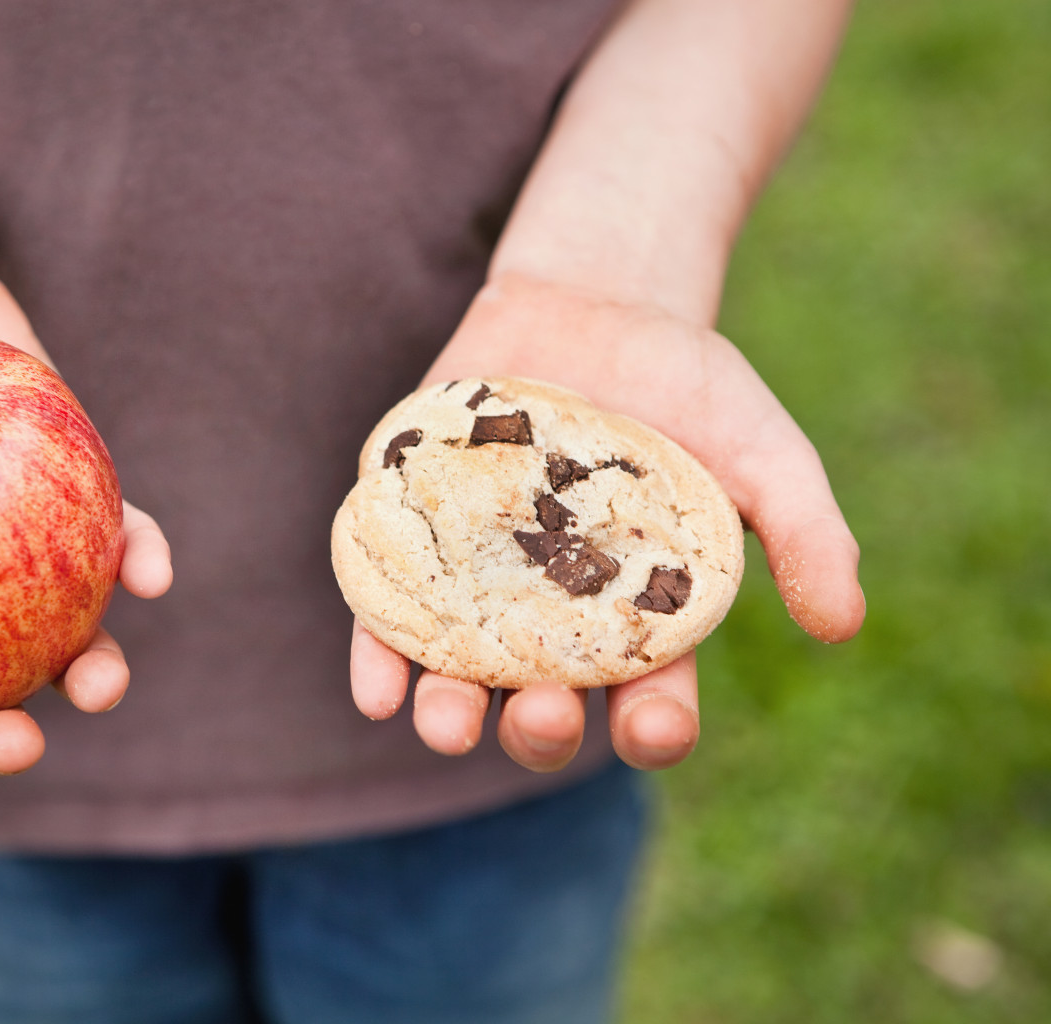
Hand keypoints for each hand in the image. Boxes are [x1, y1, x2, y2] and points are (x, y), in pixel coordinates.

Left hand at [350, 274, 864, 770]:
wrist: (592, 301)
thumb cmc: (687, 387)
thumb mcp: (762, 449)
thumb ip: (807, 531)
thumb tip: (842, 626)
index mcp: (640, 620)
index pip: (649, 698)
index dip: (654, 727)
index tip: (655, 728)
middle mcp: (553, 616)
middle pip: (545, 701)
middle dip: (541, 729)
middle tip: (544, 716)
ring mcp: (478, 579)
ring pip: (459, 673)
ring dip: (450, 712)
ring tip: (446, 726)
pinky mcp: (416, 536)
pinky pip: (387, 610)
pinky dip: (377, 655)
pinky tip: (374, 692)